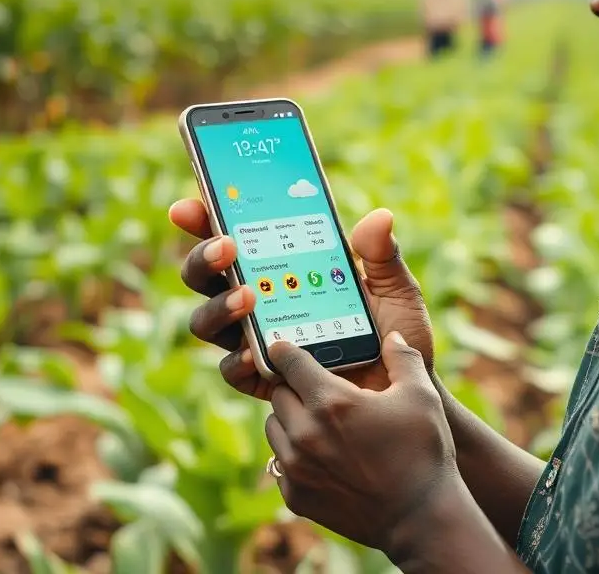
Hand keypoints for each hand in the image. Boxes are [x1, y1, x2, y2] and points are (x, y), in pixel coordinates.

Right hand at [168, 200, 433, 399]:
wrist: (407, 393)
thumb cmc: (397, 335)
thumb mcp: (394, 288)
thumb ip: (382, 255)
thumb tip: (378, 218)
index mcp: (282, 268)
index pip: (232, 237)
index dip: (204, 219)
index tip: (191, 205)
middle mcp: (259, 302)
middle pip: (207, 276)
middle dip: (204, 257)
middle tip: (226, 246)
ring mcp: (256, 340)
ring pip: (208, 320)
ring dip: (218, 305)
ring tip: (246, 296)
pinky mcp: (264, 380)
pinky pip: (233, 371)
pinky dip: (237, 360)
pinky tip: (254, 350)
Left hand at [265, 331, 463, 553]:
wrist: (422, 518)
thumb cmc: (424, 451)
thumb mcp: (421, 395)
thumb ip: (402, 357)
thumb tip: (391, 336)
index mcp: (331, 401)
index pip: (290, 363)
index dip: (285, 351)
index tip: (280, 348)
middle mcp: (305, 433)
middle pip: (279, 395)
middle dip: (294, 388)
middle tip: (314, 389)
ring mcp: (297, 468)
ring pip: (275, 429)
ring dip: (290, 421)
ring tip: (316, 422)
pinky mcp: (297, 497)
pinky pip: (280, 465)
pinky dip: (294, 456)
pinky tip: (319, 455)